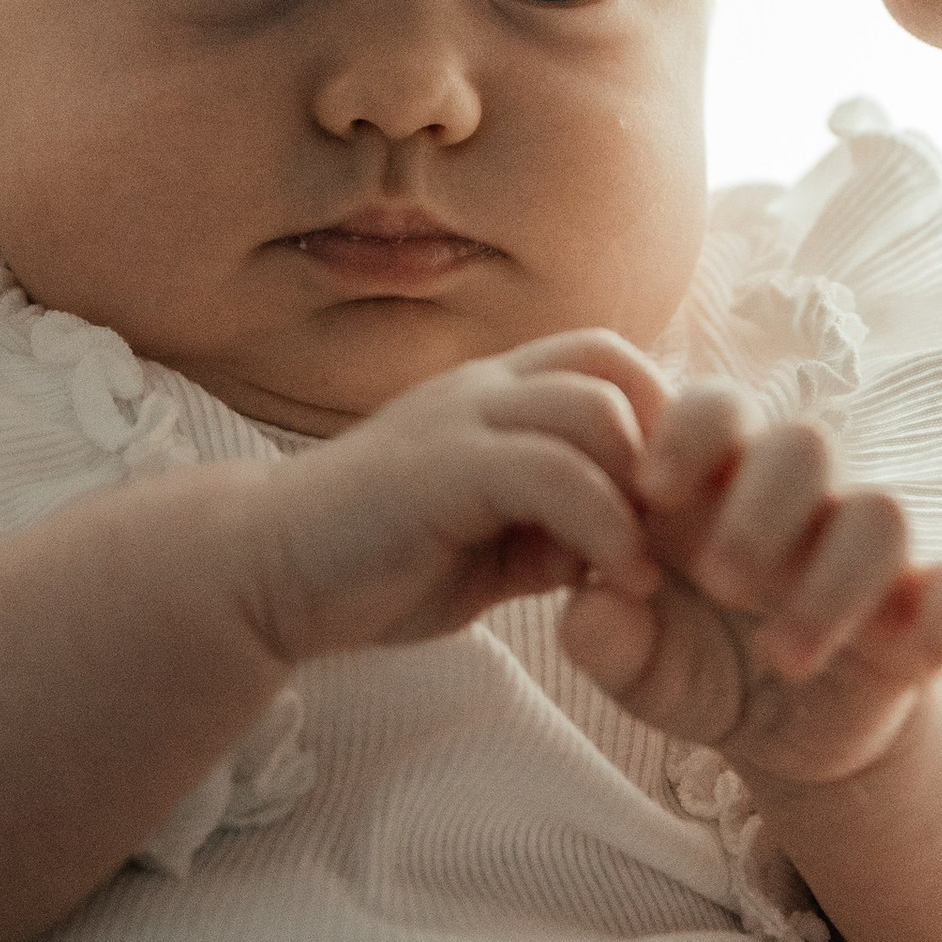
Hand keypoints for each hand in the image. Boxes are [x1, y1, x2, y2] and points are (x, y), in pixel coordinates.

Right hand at [244, 333, 667, 666]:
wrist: (264, 574)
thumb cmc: (377, 562)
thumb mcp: (492, 546)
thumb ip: (554, 531)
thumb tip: (627, 550)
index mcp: (492, 396)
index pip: (605, 360)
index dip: (658, 420)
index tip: (675, 510)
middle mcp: (478, 389)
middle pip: (610, 360)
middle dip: (664, 439)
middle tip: (677, 528)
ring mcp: (456, 421)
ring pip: (591, 407)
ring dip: (640, 487)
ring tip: (650, 566)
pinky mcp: (438, 469)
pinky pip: (550, 472)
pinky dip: (603, 525)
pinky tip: (617, 581)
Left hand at [563, 382, 941, 791]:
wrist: (787, 728)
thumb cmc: (698, 664)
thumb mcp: (642, 666)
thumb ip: (605, 641)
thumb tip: (585, 611)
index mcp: (719, 486)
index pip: (717, 409)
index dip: (689, 431)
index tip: (649, 491)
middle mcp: (801, 502)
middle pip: (805, 444)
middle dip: (761, 509)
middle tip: (720, 582)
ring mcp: (868, 554)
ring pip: (881, 514)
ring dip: (834, 580)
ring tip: (782, 655)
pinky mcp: (925, 613)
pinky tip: (907, 659)